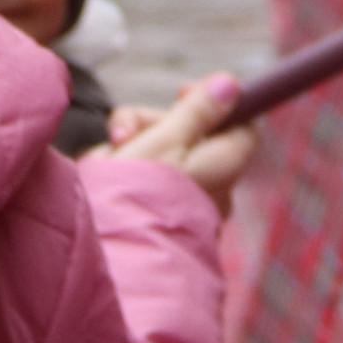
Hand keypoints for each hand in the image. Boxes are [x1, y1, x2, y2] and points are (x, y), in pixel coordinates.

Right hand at [107, 75, 250, 212]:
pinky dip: (122, 178)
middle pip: (190, 137)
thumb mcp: (164, 141)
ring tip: (105, 167)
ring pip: (160, 160)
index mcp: (225, 168)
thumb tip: (231, 83)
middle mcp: (213, 191)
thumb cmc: (137, 196)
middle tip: (122, 134)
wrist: (105, 259)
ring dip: (129, 152)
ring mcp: (186, 210)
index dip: (214, 102)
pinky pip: (144, 187)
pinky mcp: (159, 224)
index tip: (181, 93)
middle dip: (151, 127)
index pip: (241, 125)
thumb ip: (196, 111)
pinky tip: (101, 186)